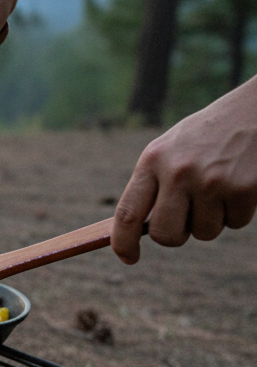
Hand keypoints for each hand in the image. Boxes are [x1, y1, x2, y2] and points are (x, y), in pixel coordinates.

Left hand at [111, 77, 256, 263]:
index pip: (127, 214)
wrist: (254, 109)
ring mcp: (211, 181)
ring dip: (212, 220)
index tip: (128, 257)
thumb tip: (134, 233)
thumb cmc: (204, 137)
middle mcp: (177, 171)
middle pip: (165, 235)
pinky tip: (238, 184)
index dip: (123, 243)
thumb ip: (152, 187)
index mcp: (152, 161)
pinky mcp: (243, 188)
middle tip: (187, 218)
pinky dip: (237, 212)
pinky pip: (234, 223)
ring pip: (204, 233)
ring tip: (218, 187)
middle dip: (176, 235)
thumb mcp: (168, 151)